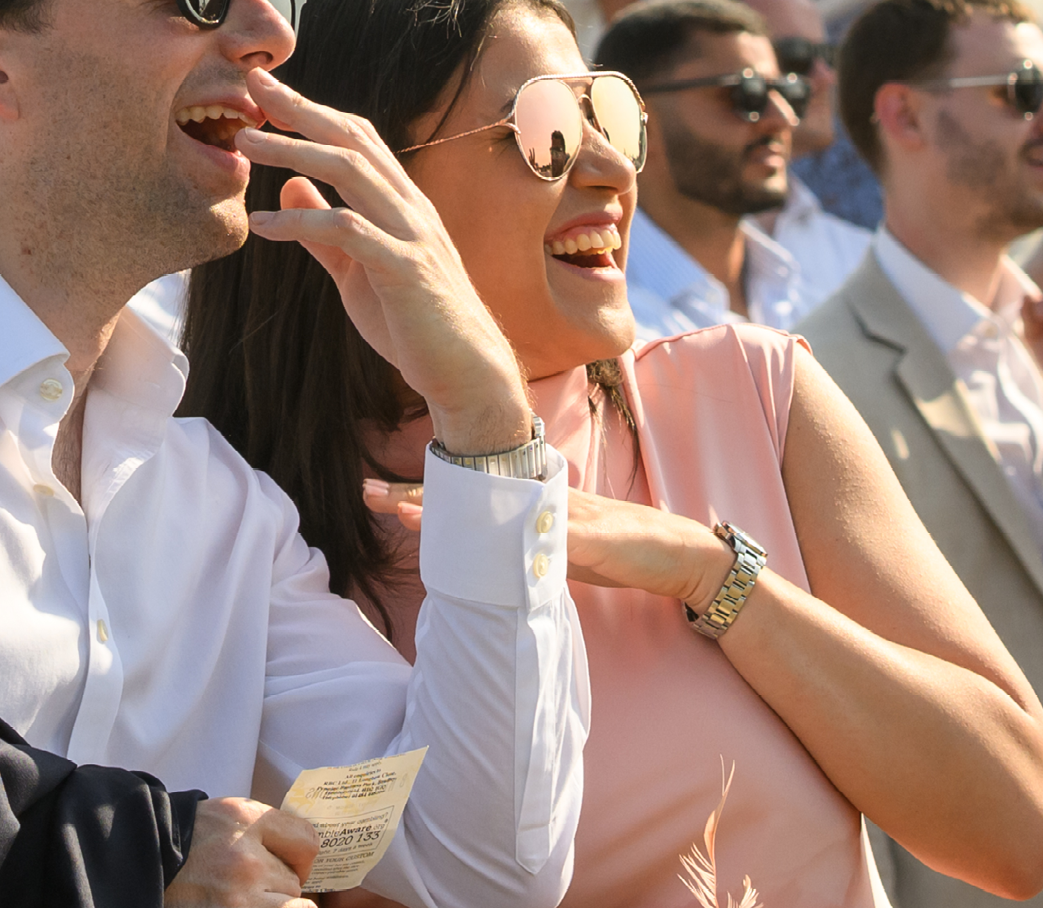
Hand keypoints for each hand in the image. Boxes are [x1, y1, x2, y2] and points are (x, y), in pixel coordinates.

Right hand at [165, 797, 319, 907]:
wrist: (138, 861)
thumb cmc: (185, 845)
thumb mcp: (224, 817)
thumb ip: (264, 830)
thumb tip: (305, 859)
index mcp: (241, 819)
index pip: (307, 842)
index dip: (300, 859)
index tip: (287, 866)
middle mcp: (243, 857)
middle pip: (295, 882)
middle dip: (277, 887)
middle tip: (245, 885)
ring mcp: (238, 896)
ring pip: (290, 905)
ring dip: (271, 904)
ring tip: (239, 896)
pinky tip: (243, 903)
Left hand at [235, 68, 530, 454]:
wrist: (466, 373)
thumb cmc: (415, 324)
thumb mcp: (359, 270)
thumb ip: (325, 231)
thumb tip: (291, 188)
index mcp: (400, 203)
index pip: (357, 139)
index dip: (313, 111)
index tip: (268, 91)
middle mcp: (409, 207)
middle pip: (352, 140)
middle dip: (301, 109)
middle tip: (254, 85)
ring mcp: (410, 235)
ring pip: (351, 172)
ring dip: (294, 152)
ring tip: (247, 142)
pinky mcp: (404, 270)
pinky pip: (348, 232)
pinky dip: (301, 222)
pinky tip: (262, 225)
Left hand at [368, 485, 732, 611]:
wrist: (675, 553)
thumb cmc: (611, 549)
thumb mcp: (552, 548)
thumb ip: (517, 545)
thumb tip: (473, 550)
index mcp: (525, 501)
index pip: (464, 494)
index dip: (420, 494)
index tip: (374, 494)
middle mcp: (538, 498)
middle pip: (468, 491)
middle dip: (416, 494)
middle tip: (367, 493)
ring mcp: (561, 514)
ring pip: (497, 506)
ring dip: (453, 508)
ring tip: (404, 511)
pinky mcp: (588, 534)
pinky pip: (545, 533)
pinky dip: (516, 533)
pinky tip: (490, 535)